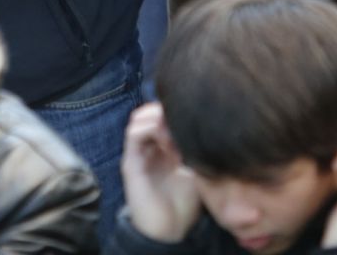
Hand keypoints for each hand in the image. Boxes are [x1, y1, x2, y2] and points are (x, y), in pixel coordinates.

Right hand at [122, 103, 201, 240]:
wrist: (171, 229)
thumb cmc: (186, 200)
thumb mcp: (196, 165)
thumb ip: (195, 144)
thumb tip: (206, 119)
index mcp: (162, 145)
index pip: (162, 111)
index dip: (176, 108)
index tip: (194, 117)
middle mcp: (148, 146)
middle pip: (150, 110)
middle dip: (166, 110)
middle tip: (184, 122)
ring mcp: (137, 153)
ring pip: (139, 117)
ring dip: (158, 118)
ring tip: (176, 133)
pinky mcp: (130, 163)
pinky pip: (133, 134)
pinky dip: (151, 130)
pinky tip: (168, 143)